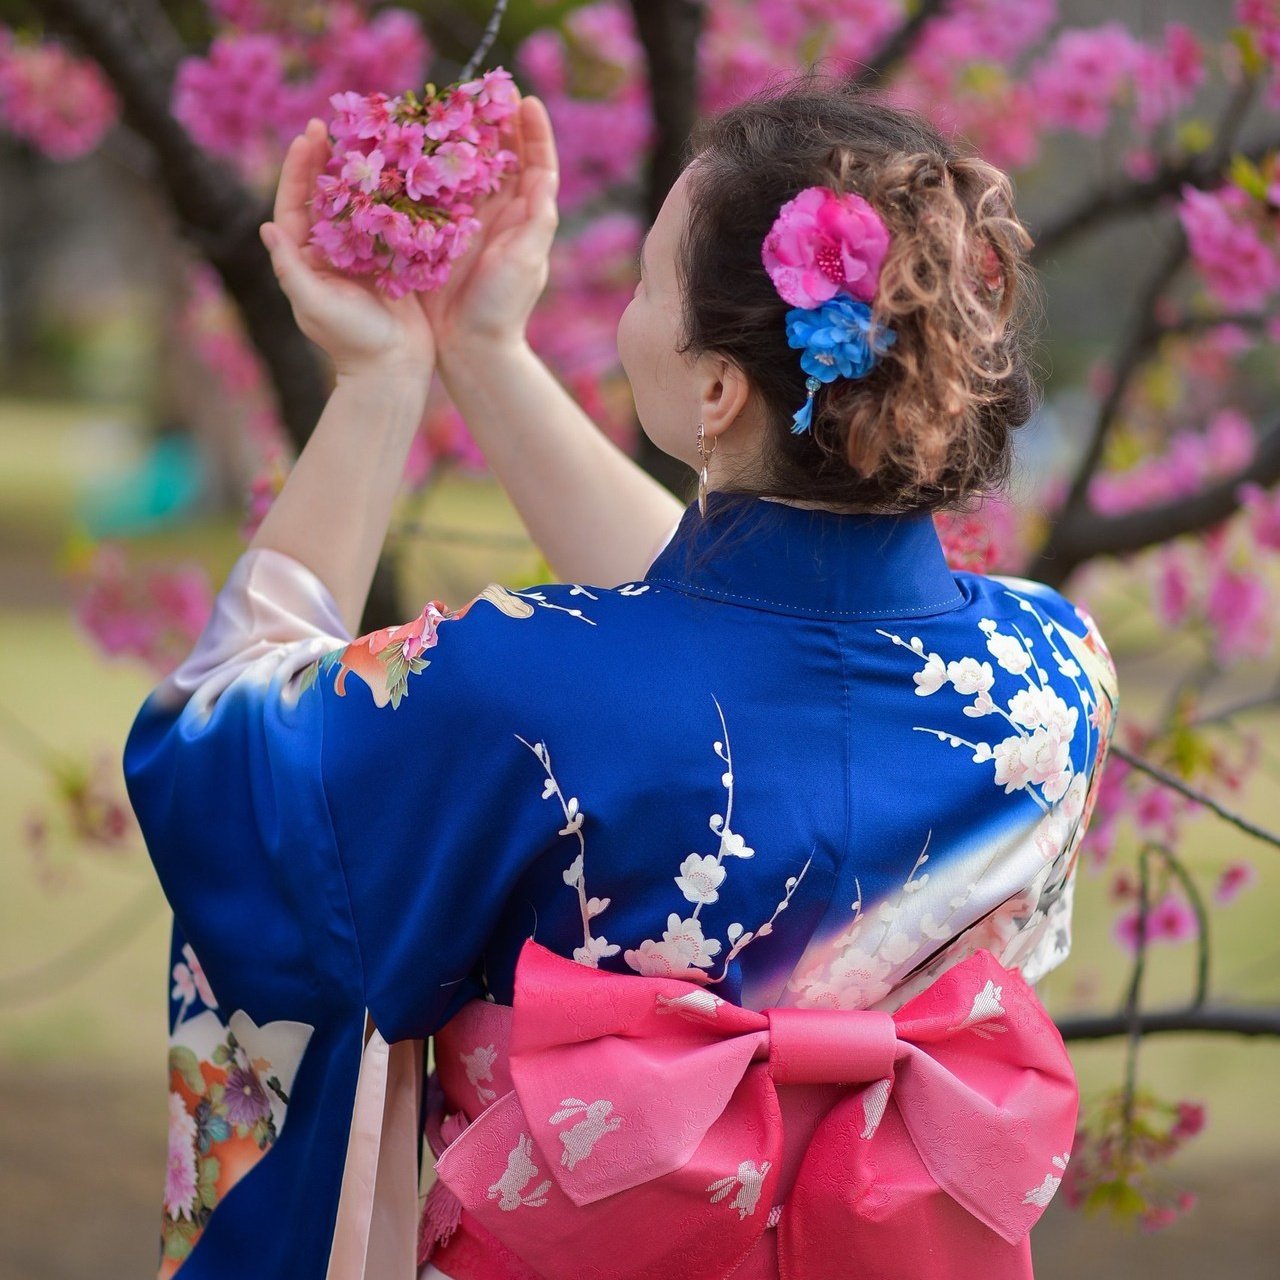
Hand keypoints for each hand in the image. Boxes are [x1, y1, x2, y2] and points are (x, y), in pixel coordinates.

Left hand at [259, 119, 434, 383]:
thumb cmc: (352, 341)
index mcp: (306, 259)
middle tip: (330, 125)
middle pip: (323, 196)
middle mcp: (330, 252)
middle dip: (325, 161)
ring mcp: (361, 255)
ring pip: (354, 203)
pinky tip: (396, 173)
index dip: (298, 169)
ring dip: (357, 172)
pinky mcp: (390, 261)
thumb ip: (291, 269)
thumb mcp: (315, 306)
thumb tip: (267, 228)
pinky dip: (388, 196)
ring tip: (362, 139)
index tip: (308, 137)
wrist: (395, 369)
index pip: (295, 204)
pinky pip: (385, 220)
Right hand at [424, 95, 559, 361]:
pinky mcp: (434, 233)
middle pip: (495, 156)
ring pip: (460, 168)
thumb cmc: (504, 308)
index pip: (535, 163)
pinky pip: (428, 193)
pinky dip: (421, 169)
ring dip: (452, 137)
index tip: (525, 99)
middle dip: (488, 121)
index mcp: (524, 216)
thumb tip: (544, 174)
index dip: (532, 130)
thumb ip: (536, 219)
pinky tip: (409, 145)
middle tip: (476, 87)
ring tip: (441, 106)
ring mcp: (464, 221)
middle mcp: (496, 213)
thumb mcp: (527, 262)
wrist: (469, 348)